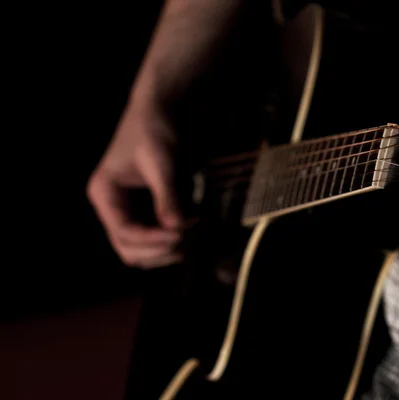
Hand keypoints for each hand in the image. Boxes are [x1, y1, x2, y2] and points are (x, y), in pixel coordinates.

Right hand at [87, 103, 184, 268]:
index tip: (181, 234)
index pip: (124, 232)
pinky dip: (175, 239)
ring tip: (195, 232)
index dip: (153, 240)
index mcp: (105, 194)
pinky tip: (195, 226)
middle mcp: (113, 207)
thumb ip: (167, 196)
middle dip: (160, 250)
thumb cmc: (155, 130)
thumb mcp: (161, 162)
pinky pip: (158, 238)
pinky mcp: (148, 211)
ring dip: (169, 249)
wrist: (162, 111)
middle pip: (130, 250)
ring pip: (144, 250)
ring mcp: (130, 211)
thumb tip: (176, 228)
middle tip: (189, 238)